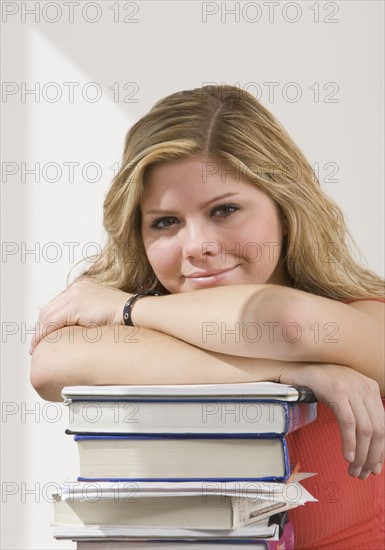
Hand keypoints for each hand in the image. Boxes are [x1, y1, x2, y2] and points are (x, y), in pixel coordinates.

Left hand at [29, 280, 130, 354]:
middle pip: (48, 309)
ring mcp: (76, 294)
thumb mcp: (100, 313)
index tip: (43, 335)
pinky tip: (42, 344)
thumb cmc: (124, 316)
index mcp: (82, 287)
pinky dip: (45, 334)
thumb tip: (76, 330)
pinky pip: (53, 321)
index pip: (57, 305)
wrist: (134, 312)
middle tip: (36, 344)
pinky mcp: (76, 304)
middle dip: (40, 328)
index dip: (47, 322)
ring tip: (38, 347)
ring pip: (48, 315)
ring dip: (40, 333)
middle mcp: (77, 288)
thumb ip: (86, 316)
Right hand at [278, 363, 383, 478]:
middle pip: (378, 430)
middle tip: (362, 473)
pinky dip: (350, 442)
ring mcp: (352, 388)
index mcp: (371, 389)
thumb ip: (359, 411)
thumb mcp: (346, 394)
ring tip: (354, 469)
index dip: (381, 451)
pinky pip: (349, 423)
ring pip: (366, 429)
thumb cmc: (321, 383)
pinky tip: (348, 455)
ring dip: (361, 455)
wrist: (299, 367)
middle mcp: (365, 388)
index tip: (374, 468)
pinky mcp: (337, 391)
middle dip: (372, 457)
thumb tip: (369, 444)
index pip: (384, 426)